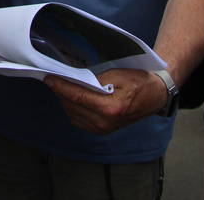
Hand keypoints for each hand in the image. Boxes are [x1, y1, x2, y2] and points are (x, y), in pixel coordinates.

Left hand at [44, 68, 168, 134]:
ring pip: (72, 114)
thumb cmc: (139, 82)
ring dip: (64, 100)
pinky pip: (79, 120)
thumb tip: (74, 79)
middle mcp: (104, 123)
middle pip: (72, 106)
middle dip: (60, 92)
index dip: (60, 86)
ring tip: (60, 85)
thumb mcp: (118, 74)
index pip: (77, 97)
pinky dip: (71, 108)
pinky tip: (71, 96)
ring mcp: (103, 129)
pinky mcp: (101, 130)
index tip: (48, 78)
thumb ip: (95, 79)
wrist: (155, 96)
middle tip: (52, 78)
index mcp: (110, 108)